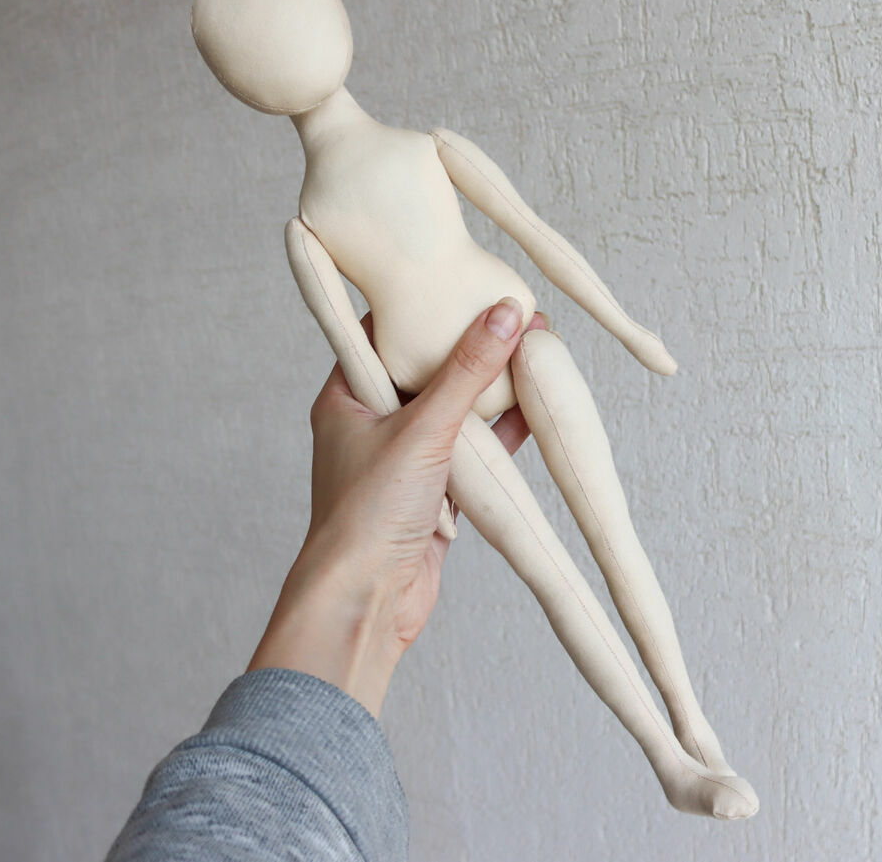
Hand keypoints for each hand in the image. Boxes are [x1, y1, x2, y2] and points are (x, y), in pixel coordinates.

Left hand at [247, 298, 549, 716]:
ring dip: (491, 390)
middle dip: (470, 345)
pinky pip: (473, 452)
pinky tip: (534, 410)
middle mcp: (371, 423)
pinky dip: (501, 435)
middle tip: (513, 312)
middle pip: (426, 369)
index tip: (462, 279)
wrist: (365, 602)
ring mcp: (404, 460)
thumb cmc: (367, 514)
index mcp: (346, 397)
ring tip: (535, 352)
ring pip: (454, 411)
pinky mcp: (433, 494)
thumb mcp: (423, 429)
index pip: (382, 331)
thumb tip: (506, 312)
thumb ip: (466, 370)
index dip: (422, 304)